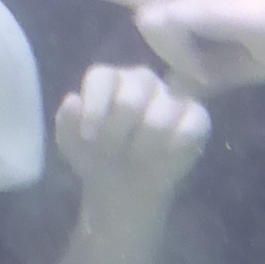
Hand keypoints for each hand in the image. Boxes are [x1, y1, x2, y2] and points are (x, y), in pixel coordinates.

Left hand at [52, 61, 211, 209]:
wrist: (123, 187)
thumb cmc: (97, 156)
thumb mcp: (72, 144)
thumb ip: (67, 122)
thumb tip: (73, 100)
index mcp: (110, 79)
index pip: (102, 77)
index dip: (94, 109)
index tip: (89, 137)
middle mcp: (141, 80)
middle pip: (130, 99)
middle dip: (117, 134)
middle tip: (112, 152)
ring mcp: (171, 96)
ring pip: (159, 117)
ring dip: (142, 147)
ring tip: (135, 157)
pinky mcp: (197, 117)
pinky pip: (188, 129)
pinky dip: (172, 150)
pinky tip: (161, 158)